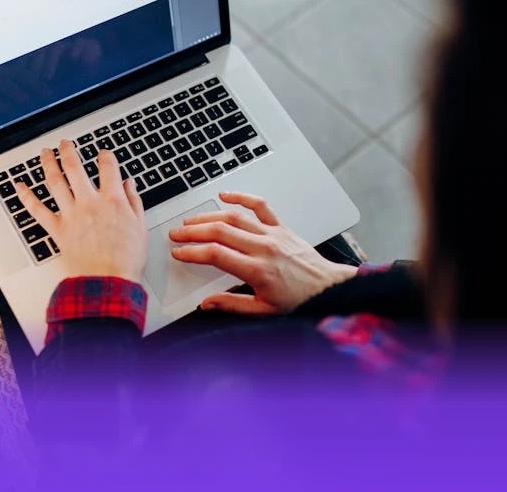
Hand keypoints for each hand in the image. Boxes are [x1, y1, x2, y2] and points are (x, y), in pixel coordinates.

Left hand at [16, 140, 147, 281]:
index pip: (108, 167)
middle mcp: (89, 202)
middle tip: (65, 143)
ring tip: (45, 153)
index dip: (105, 155)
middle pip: (75, 167)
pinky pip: (37, 210)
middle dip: (69, 151)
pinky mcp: (57, 230)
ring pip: (55, 181)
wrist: (108, 282)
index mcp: (112, 200)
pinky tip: (20, 187)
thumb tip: (129, 184)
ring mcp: (71, 215)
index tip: (103, 153)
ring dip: (48, 163)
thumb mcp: (140, 227)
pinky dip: (26, 197)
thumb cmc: (125, 260)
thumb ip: (133, 201)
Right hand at [169, 191, 356, 314]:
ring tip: (191, 220)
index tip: (178, 252)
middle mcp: (264, 248)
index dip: (192, 252)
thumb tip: (206, 303)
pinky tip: (225, 196)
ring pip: (235, 217)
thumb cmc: (300, 301)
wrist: (330, 288)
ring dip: (209, 216)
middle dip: (193, 231)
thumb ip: (232, 305)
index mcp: (257, 271)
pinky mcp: (281, 227)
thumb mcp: (264, 311)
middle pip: (220, 231)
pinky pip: (260, 206)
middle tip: (176, 234)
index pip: (216, 255)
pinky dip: (241, 197)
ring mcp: (273, 234)